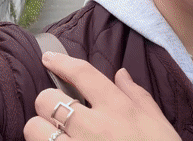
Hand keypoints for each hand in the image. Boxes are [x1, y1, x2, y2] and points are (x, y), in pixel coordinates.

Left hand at [24, 52, 181, 140]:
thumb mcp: (157, 122)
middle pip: (47, 99)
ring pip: (34, 128)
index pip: (82, 74)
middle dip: (48, 103)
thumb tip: (121, 74)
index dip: (61, 63)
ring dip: (39, 130)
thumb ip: (137, 95)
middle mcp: (94, 126)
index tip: (48, 59)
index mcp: (117, 108)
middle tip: (57, 113)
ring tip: (53, 135)